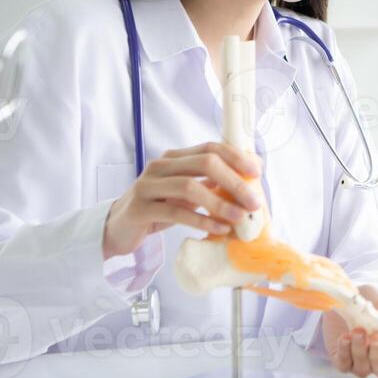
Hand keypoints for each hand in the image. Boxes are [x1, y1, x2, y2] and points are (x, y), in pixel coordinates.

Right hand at [102, 142, 261, 258]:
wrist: (119, 228)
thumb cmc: (159, 208)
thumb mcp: (187, 194)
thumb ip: (211, 184)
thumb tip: (248, 181)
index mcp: (174, 158)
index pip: (210, 148)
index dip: (236, 157)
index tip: (257, 172)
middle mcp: (160, 166)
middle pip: (204, 163)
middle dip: (234, 181)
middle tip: (254, 202)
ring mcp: (147, 186)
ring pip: (190, 187)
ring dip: (220, 203)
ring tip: (240, 217)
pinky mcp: (140, 209)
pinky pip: (176, 212)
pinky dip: (201, 220)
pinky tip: (220, 229)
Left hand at [323, 286, 377, 377]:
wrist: (347, 297)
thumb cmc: (371, 302)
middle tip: (376, 337)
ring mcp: (360, 363)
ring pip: (363, 369)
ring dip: (360, 350)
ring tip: (357, 331)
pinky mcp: (342, 360)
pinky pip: (344, 364)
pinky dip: (344, 352)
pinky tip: (345, 338)